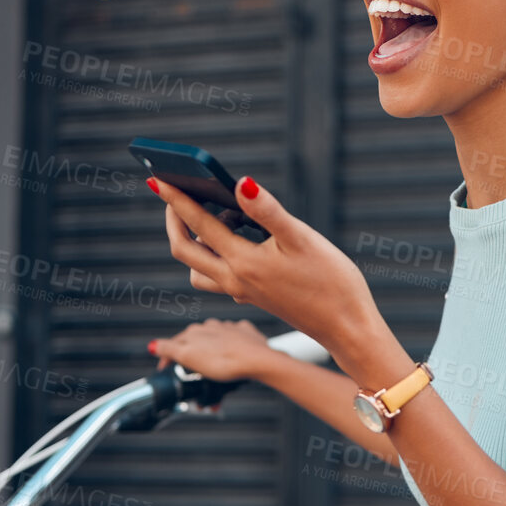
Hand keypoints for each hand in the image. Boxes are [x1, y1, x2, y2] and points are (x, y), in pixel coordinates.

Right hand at [147, 318, 270, 382]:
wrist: (257, 360)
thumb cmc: (224, 361)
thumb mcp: (189, 356)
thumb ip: (169, 349)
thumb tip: (153, 345)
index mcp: (194, 332)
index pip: (174, 344)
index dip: (168, 359)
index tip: (167, 371)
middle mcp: (211, 327)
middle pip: (195, 346)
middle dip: (192, 364)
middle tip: (193, 382)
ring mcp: (230, 329)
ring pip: (215, 347)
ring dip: (212, 363)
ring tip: (214, 383)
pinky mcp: (246, 335)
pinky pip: (234, 346)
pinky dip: (231, 356)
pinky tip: (232, 366)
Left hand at [149, 174, 384, 365]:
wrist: (347, 327)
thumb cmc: (331, 284)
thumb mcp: (302, 239)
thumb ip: (267, 211)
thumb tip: (241, 183)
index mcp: (243, 263)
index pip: (198, 225)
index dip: (176, 199)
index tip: (158, 178)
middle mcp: (235, 280)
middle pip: (185, 250)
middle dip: (174, 220)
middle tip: (175, 194)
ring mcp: (242, 291)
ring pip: (198, 269)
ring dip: (193, 243)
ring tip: (213, 218)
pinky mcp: (254, 297)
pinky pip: (217, 277)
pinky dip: (214, 257)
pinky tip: (238, 243)